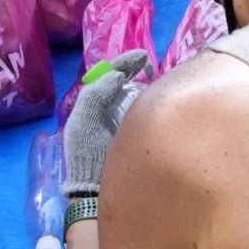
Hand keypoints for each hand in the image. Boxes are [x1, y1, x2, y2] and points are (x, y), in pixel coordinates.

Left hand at [62, 56, 146, 222]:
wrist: (98, 191)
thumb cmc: (87, 155)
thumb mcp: (83, 122)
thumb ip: (95, 95)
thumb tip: (118, 75)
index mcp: (94, 106)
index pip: (109, 76)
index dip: (125, 63)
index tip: (142, 57)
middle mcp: (110, 111)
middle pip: (126, 84)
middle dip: (138, 72)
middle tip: (152, 69)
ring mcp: (126, 124)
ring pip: (139, 97)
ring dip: (149, 88)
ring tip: (160, 83)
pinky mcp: (140, 137)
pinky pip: (149, 115)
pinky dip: (156, 106)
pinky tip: (165, 104)